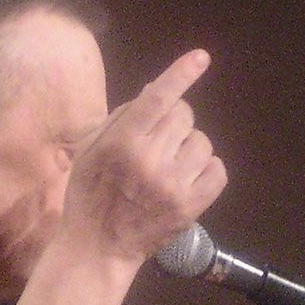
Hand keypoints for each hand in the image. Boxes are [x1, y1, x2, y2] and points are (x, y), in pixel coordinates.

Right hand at [60, 49, 226, 267]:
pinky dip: (205, 169)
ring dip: (187, 147)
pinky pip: (218, 169)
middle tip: (156, 141)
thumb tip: (155, 92)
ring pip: (202, 141)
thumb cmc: (87, 194)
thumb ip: (120, 118)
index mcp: (121, 144)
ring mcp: (174, 186)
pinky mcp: (192, 207)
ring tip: (168, 166)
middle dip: (172, 121)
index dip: (179, 74)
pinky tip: (185, 178)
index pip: (157, 100)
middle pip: (184, 115)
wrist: (97, 247)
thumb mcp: (89, 151)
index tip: (200, 57)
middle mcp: (151, 161)